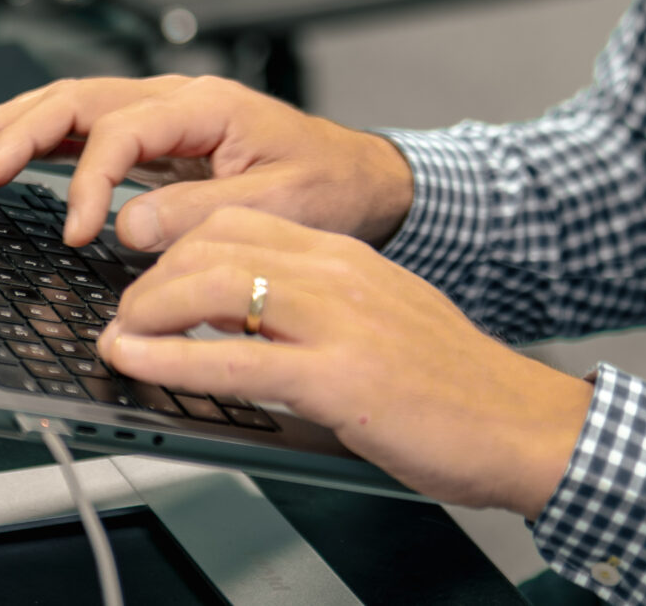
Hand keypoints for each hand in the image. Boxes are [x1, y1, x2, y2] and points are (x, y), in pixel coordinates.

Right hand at [0, 76, 415, 251]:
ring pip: (81, 106)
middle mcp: (182, 101)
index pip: (122, 131)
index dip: (89, 182)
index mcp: (208, 106)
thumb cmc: (331, 188)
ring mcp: (169, 117)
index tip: (77, 233)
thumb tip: (128, 225)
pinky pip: (95, 129)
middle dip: (24, 130)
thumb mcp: (277, 205)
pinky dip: (48, 138)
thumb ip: (201, 214)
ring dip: (22, 124)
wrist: (364, 181)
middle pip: (84, 101)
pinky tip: (11, 151)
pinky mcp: (165, 141)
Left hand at [98, 207, 593, 516]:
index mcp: (349, 259)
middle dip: (151, 276)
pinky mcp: (339, 378)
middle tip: (127, 312)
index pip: (241, 221)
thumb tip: (236, 326)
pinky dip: (166, 357)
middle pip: (216, 242)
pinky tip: (134, 360)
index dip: (179, 246)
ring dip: (147, 309)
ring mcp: (339, 323)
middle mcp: (341, 276)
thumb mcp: (382, 322)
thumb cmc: (457, 387)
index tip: (150, 280)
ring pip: (214, 284)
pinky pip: (233, 357)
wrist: (522, 423)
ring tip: (122, 335)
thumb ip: (316, 313)